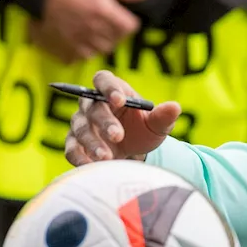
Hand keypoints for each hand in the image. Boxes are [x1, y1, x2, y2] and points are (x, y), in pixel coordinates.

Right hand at [34, 0, 149, 62]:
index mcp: (103, 12)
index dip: (127, 20)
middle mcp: (92, 30)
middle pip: (117, 40)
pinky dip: (84, 49)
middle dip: (114, 30)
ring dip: (100, 40)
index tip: (119, 14)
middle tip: (102, 17)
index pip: (130, 27)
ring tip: (90, 25)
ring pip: (102, 49)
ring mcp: (79, 42)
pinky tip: (78, 35)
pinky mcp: (67, 50)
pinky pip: (84, 56)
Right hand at [65, 70, 181, 163]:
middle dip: (105, 122)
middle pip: (92, 107)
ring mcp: (81, 123)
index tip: (119, 100)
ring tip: (107, 157)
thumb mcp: (156, 125)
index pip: (103, 80)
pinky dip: (79, 157)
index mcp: (112, 90)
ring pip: (81, 128)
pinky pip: (71, 148)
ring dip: (93, 142)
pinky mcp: (74, 143)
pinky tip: (91, 165)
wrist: (133, 154)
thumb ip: (163, 116)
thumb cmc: (142, 131)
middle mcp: (92, 103)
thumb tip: (175, 107)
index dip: (109, 88)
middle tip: (118, 136)